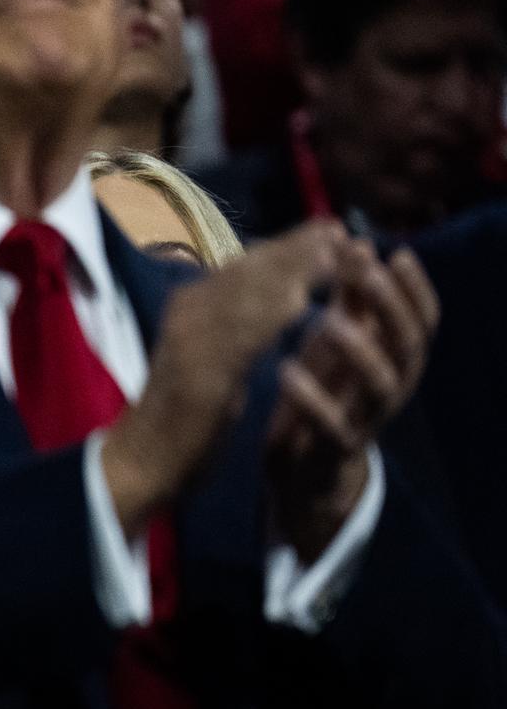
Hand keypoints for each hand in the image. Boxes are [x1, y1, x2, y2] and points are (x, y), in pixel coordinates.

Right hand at [100, 223, 345, 535]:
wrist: (146, 459)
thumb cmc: (182, 410)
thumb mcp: (210, 353)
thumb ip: (237, 322)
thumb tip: (276, 292)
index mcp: (189, 305)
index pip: (244, 264)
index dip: (288, 245)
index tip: (327, 229)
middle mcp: (187, 312)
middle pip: (248, 270)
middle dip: (295, 248)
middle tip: (338, 228)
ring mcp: (192, 340)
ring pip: (247, 295)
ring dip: (291, 271)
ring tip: (333, 253)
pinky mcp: (201, 371)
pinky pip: (241, 337)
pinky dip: (274, 316)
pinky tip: (305, 303)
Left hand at [264, 241, 437, 558]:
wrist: (305, 466)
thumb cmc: (326, 389)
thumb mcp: (338, 339)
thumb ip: (351, 298)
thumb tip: (357, 242)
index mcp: (395, 357)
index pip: (423, 320)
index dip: (415, 288)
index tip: (398, 253)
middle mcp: (391, 386)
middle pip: (408, 344)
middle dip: (391, 306)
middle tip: (367, 272)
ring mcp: (367, 417)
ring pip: (381, 384)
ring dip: (359, 349)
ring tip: (328, 320)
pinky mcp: (336, 446)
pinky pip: (332, 424)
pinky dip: (311, 397)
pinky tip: (285, 369)